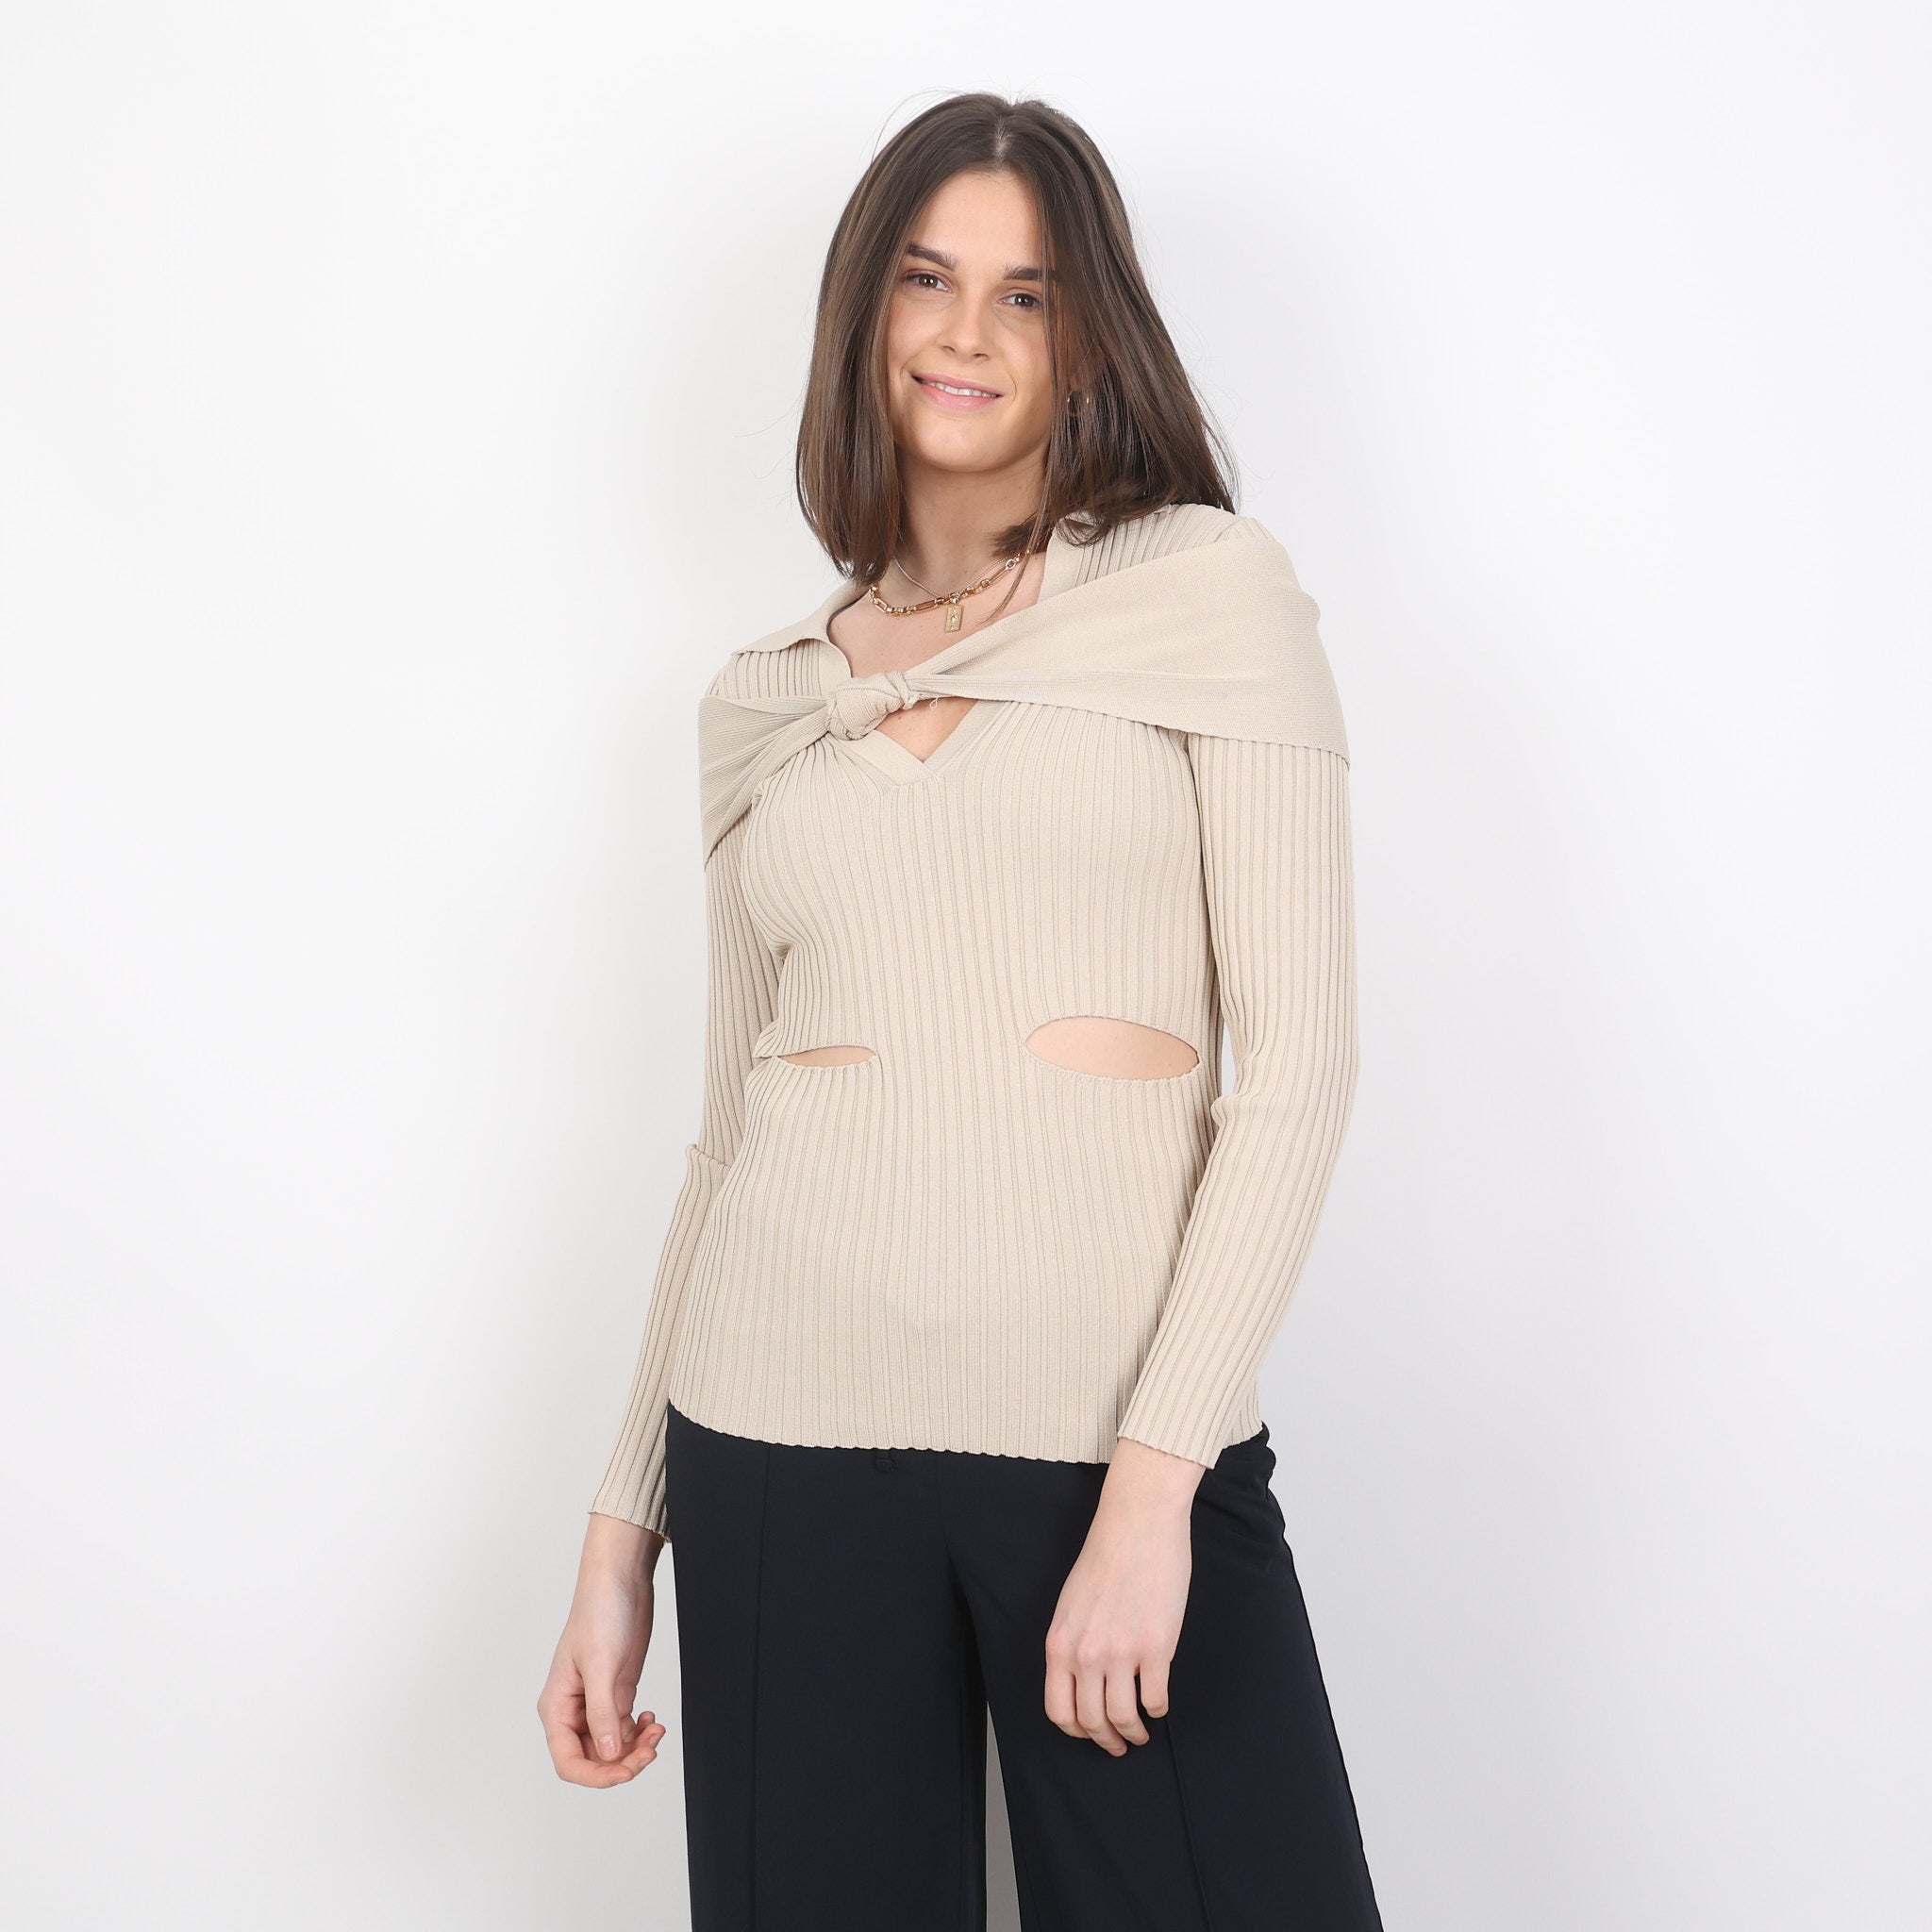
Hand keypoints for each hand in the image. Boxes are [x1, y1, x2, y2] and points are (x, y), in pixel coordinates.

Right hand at [538, 1513, 670, 1786]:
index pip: (568, 1761)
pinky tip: (653, 1721)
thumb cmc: (599, 1613)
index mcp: (557, 1706)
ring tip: (656, 1731)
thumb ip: (603, 1713)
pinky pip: (625, 1728)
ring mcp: (597, 1702)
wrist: (621, 1581)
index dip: (596, 1775)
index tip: (625, 1772)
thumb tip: (610, 1755)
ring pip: (612, 1747)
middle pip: (594, 1758)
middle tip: (651, 1750)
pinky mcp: (617, 1691)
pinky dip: (640, 1732)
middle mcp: (574, 1709)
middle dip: (623, 1761)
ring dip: (635, 1748)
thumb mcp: (601, 1665)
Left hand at [1043, 1438, 1206, 1753]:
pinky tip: (1159, 1703)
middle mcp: (1086, 1654)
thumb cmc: (1104, 1557)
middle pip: (1091, 1722)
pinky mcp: (1156, 1648)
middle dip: (1106, 1741)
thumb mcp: (1071, 1604)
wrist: (1137, 1524)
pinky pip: (1156, 1699)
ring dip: (1134, 1733)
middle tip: (1119, 1744)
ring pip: (1123, 1718)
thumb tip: (1082, 1682)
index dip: (1076, 1731)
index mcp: (1060, 1643)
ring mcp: (1122, 1653)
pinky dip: (1158, 1709)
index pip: (1058, 1710)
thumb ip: (1072, 1644)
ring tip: (1142, 1732)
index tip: (1090, 1734)